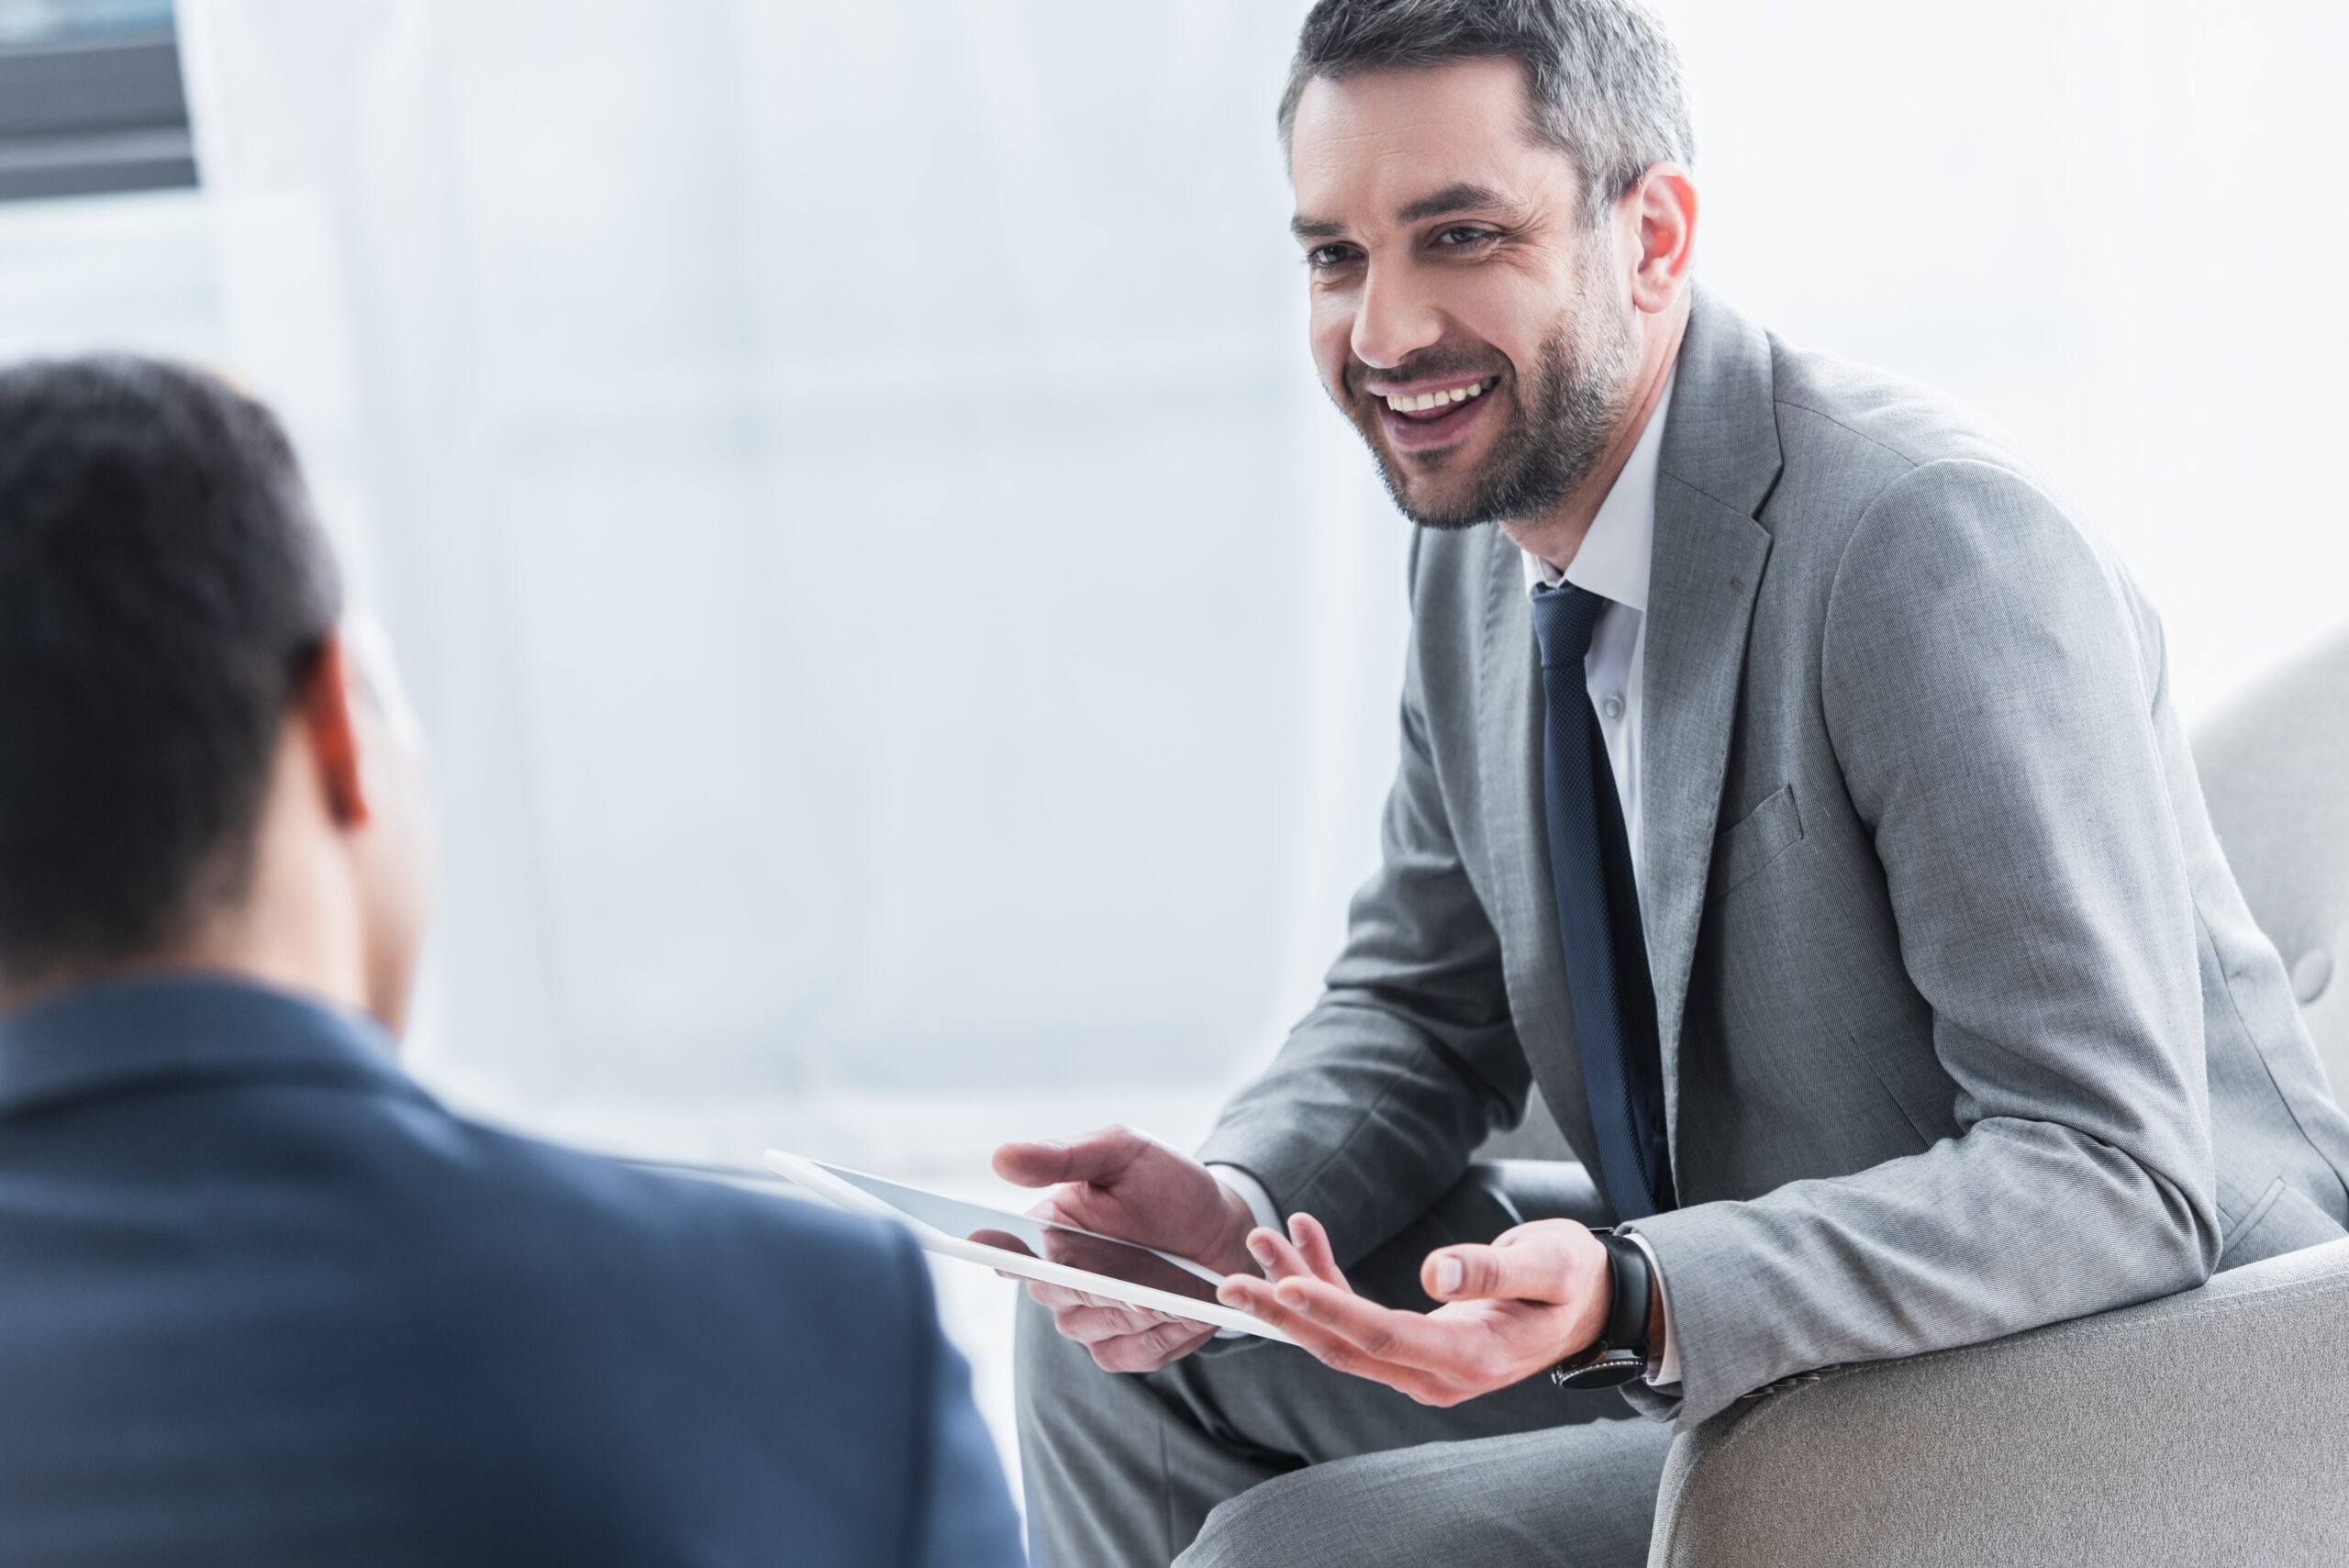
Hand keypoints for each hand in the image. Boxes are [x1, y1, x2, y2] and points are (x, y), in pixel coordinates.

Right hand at [992, 1126, 1259, 1372]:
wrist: (1221, 1228)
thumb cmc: (1168, 1184)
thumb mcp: (1123, 1152)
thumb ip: (1064, 1156)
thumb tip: (1001, 1158)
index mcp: (1048, 1228)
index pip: (1006, 1250)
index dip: (1002, 1255)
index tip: (1013, 1258)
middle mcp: (1058, 1278)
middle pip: (1052, 1293)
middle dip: (1097, 1283)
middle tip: (1141, 1272)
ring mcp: (1086, 1318)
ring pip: (1090, 1328)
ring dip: (1136, 1308)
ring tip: (1177, 1283)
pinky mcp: (1118, 1348)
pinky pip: (1124, 1355)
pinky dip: (1158, 1335)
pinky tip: (1184, 1309)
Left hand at [1214, 1214, 1614, 1405]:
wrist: (1593, 1303)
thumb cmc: (1573, 1278)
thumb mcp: (1549, 1265)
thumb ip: (1493, 1271)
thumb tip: (1436, 1273)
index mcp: (1471, 1359)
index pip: (1384, 1338)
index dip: (1330, 1311)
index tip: (1282, 1284)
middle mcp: (1437, 1374)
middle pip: (1344, 1348)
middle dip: (1284, 1312)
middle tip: (1229, 1281)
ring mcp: (1422, 1366)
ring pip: (1340, 1335)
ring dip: (1295, 1289)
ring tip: (1260, 1238)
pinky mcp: (1414, 1345)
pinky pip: (1355, 1318)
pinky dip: (1326, 1278)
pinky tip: (1304, 1237)